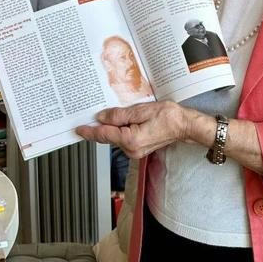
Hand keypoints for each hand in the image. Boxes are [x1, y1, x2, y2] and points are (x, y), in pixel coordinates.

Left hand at [76, 101, 190, 158]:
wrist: (184, 125)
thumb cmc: (168, 117)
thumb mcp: (141, 110)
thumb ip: (119, 115)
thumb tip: (102, 117)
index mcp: (130, 140)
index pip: (103, 135)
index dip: (89, 131)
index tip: (78, 129)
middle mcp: (131, 149)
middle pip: (108, 137)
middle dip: (99, 126)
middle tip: (90, 115)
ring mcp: (135, 151)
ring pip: (115, 138)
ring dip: (111, 127)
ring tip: (110, 114)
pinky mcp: (138, 148)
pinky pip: (123, 138)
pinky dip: (119, 130)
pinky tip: (121, 120)